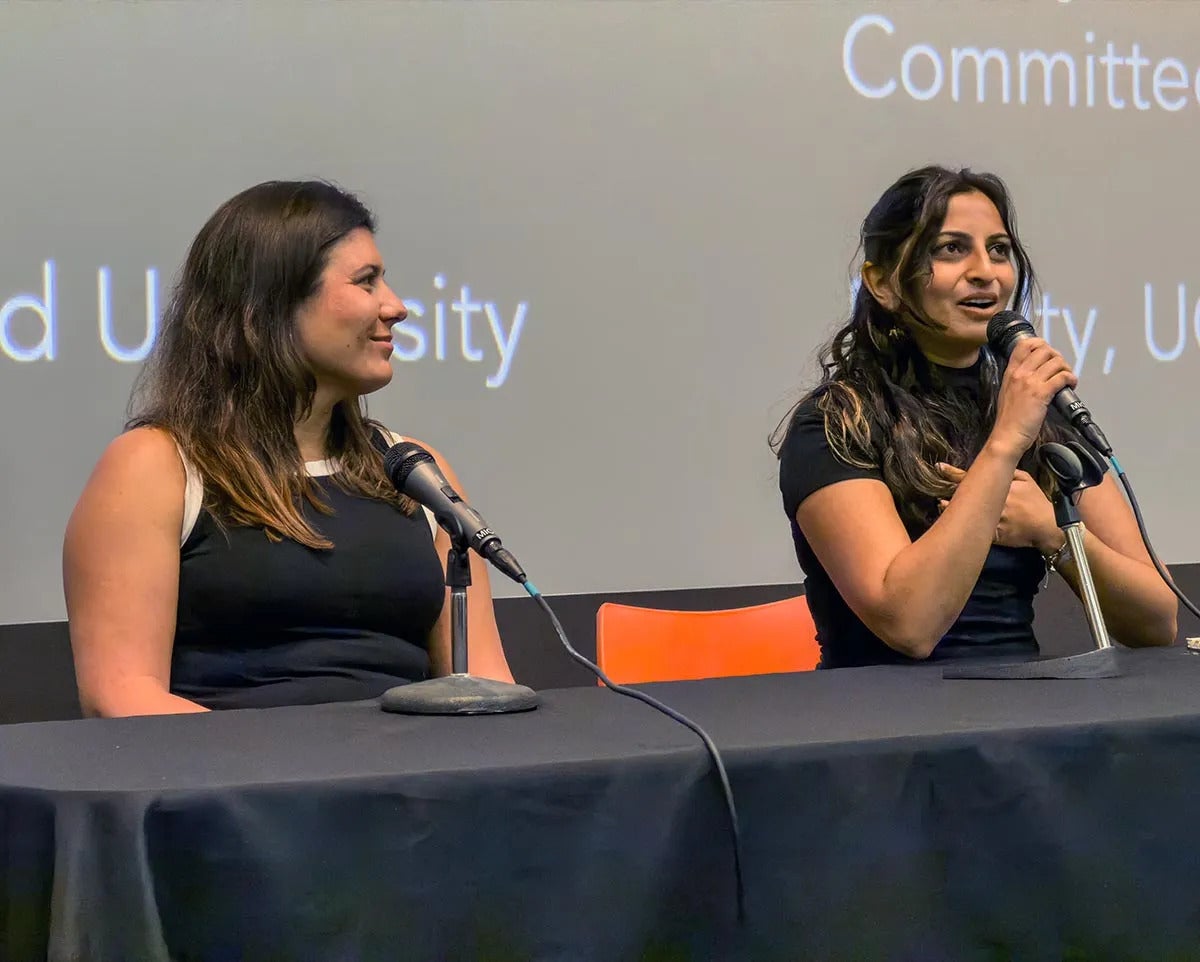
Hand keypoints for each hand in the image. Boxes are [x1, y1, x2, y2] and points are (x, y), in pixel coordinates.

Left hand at [938, 463, 1061, 552]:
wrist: (1047, 526)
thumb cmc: (1036, 502)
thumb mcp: (1026, 479)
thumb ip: (1009, 471)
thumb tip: (995, 465)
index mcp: (1000, 486)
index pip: (972, 476)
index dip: (953, 472)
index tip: (939, 467)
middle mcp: (995, 501)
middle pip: (965, 494)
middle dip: (947, 490)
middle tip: (935, 487)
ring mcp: (993, 519)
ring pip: (966, 513)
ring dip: (950, 508)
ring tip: (940, 503)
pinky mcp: (993, 535)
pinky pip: (973, 530)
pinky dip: (962, 526)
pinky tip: (952, 523)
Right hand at [990, 337, 1077, 459]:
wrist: (1007, 436)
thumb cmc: (1008, 419)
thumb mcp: (1007, 392)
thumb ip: (1018, 379)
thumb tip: (1036, 372)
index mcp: (1010, 372)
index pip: (1024, 345)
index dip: (1040, 344)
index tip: (1048, 355)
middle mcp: (1020, 373)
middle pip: (1044, 350)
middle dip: (1057, 357)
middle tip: (1060, 369)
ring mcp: (1030, 382)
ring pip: (1056, 362)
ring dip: (1066, 368)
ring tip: (1067, 379)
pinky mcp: (1041, 393)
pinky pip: (1062, 377)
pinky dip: (1071, 379)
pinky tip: (1070, 385)